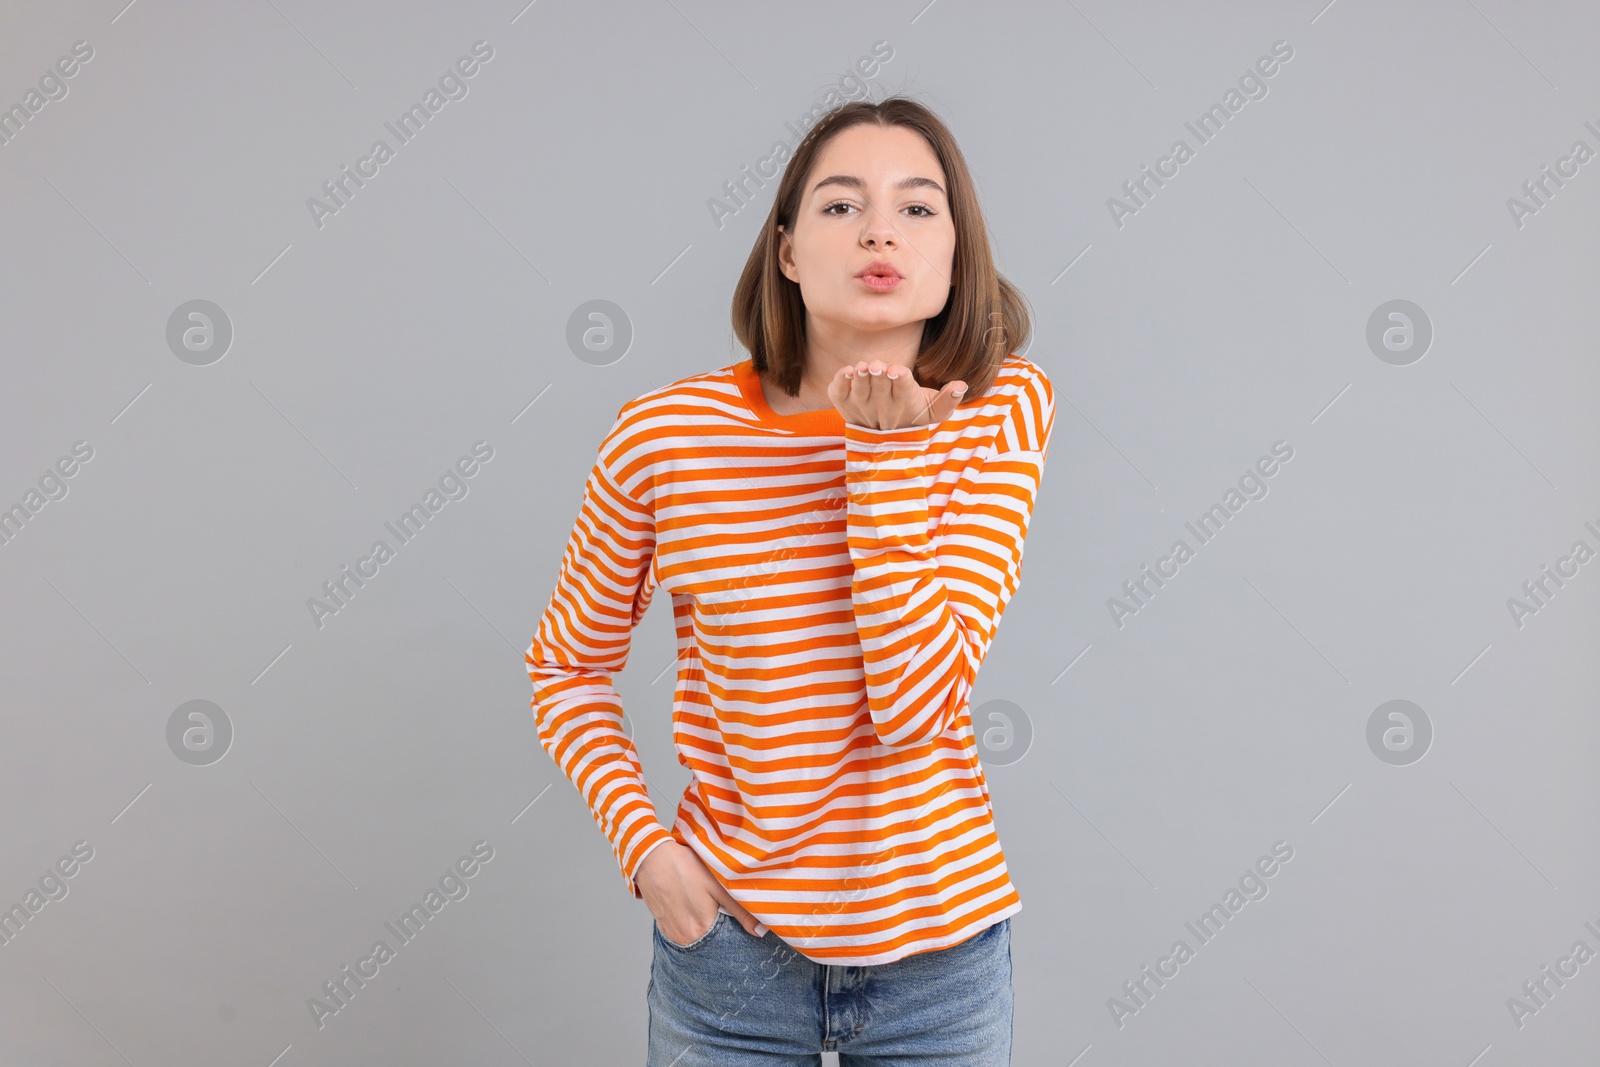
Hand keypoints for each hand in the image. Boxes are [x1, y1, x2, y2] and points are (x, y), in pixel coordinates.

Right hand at [635, 841, 765, 944]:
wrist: (650, 857)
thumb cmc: (684, 867)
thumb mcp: (718, 885)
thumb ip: (741, 910)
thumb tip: (761, 931)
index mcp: (701, 930)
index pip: (726, 943)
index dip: (735, 932)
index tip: (738, 923)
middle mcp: (684, 938)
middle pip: (711, 940)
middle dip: (720, 929)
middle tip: (721, 909)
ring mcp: (671, 933)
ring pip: (696, 936)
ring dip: (703, 926)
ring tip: (705, 905)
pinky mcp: (662, 926)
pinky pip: (682, 931)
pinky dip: (690, 923)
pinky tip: (692, 905)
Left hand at [828, 360, 966, 430]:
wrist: (886, 437)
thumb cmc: (913, 415)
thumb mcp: (934, 411)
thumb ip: (948, 399)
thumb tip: (961, 385)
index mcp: (905, 404)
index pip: (903, 391)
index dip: (900, 380)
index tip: (897, 370)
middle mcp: (882, 408)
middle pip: (880, 389)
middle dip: (879, 376)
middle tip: (878, 366)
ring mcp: (861, 407)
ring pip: (860, 392)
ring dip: (860, 379)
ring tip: (862, 367)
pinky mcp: (844, 404)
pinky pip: (838, 394)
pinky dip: (839, 383)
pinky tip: (846, 372)